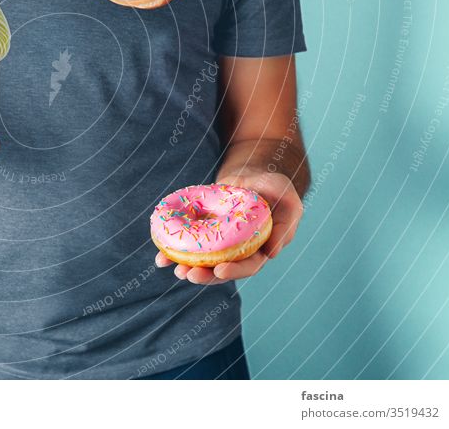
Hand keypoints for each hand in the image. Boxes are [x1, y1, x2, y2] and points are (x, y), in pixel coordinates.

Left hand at [155, 169, 303, 284]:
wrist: (252, 174)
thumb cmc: (275, 187)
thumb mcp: (288, 202)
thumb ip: (285, 226)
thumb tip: (271, 254)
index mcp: (261, 249)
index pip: (249, 265)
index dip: (235, 271)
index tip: (219, 270)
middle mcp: (240, 251)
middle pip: (223, 268)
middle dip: (205, 275)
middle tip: (188, 274)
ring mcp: (222, 243)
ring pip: (205, 261)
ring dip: (189, 267)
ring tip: (176, 269)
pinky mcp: (206, 233)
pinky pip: (191, 245)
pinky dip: (175, 251)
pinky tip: (161, 258)